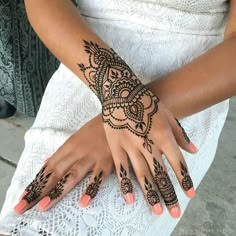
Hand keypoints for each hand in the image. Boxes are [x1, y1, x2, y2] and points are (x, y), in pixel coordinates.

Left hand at [14, 114, 113, 213]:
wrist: (114, 118)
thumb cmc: (94, 129)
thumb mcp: (75, 138)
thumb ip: (61, 153)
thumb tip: (46, 163)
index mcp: (68, 147)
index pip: (49, 167)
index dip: (36, 183)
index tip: (24, 197)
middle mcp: (77, 153)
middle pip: (56, 173)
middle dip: (40, 190)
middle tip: (24, 206)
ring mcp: (91, 157)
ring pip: (73, 175)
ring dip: (59, 191)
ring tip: (45, 205)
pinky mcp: (107, 162)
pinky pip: (98, 177)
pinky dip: (91, 189)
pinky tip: (83, 201)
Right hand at [79, 41, 198, 217]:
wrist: (121, 93)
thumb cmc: (146, 102)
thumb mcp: (167, 113)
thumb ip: (180, 134)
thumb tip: (193, 150)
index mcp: (162, 135)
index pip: (177, 162)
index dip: (184, 179)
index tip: (190, 194)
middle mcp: (147, 144)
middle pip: (160, 173)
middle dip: (169, 194)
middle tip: (174, 212)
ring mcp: (130, 147)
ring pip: (142, 174)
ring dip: (150, 193)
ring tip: (157, 210)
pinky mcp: (115, 147)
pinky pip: (121, 169)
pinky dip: (125, 185)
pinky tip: (130, 199)